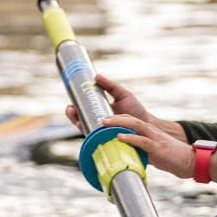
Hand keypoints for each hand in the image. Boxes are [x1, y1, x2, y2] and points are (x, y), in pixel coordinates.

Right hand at [65, 74, 185, 140]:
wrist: (146, 125)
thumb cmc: (135, 110)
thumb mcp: (122, 94)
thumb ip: (110, 86)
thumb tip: (96, 76)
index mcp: (100, 111)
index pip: (83, 108)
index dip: (75, 105)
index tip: (72, 99)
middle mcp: (98, 122)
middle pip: (79, 119)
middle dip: (72, 114)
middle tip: (70, 108)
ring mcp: (101, 132)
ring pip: (83, 128)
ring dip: (76, 122)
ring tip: (73, 114)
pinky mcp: (105, 140)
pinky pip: (92, 138)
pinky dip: (87, 133)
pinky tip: (84, 128)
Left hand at [102, 114, 195, 179]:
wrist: (190, 161)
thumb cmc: (170, 157)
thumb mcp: (151, 151)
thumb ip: (138, 149)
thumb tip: (123, 155)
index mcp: (148, 131)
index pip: (129, 120)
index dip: (115, 118)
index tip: (101, 119)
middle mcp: (150, 131)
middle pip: (130, 119)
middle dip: (113, 117)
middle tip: (98, 119)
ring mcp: (154, 138)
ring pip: (135, 125)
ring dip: (118, 123)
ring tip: (104, 123)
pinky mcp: (158, 147)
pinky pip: (143, 140)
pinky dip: (130, 138)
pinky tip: (120, 137)